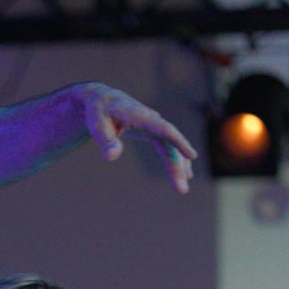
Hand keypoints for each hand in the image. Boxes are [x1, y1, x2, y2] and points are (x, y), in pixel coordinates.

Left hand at [78, 83, 196, 194]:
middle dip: (177, 166)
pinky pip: (166, 147)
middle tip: (182, 188)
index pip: (164, 129)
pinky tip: (182, 172)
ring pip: (170, 147)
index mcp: (141, 116)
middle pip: (170, 144)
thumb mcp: (97, 126)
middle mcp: (152, 120)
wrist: (101, 100)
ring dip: (178, 166)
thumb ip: (106, 141)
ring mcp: (154, 126)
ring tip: (183, 187)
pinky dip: (173, 159)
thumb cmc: (98, 113)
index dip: (178, 142)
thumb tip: (113, 156)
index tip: (192, 155)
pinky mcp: (152, 132)